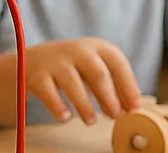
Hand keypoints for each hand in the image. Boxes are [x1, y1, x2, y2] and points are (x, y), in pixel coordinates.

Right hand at [25, 38, 142, 124]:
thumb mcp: (93, 69)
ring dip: (85, 105)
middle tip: (115, 116)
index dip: (129, 86)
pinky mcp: (36, 74)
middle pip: (98, 74)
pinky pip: (48, 93)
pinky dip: (58, 107)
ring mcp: (54, 61)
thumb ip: (112, 86)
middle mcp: (75, 50)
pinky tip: (65, 117)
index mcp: (95, 47)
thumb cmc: (72, 68)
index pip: (117, 63)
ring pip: (73, 84)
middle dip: (109, 97)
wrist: (32, 61)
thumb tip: (131, 109)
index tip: (135, 108)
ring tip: (91, 121)